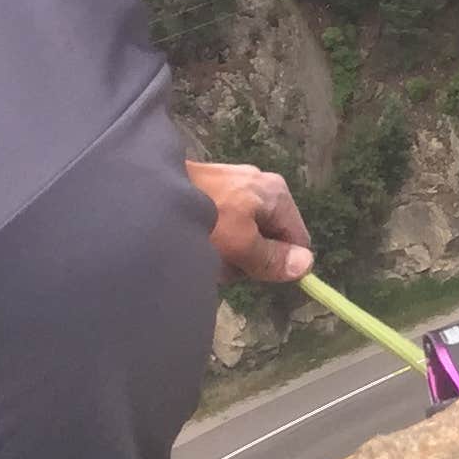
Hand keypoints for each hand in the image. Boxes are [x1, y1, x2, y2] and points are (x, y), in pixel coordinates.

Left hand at [186, 159, 315, 281]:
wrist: (151, 192)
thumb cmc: (204, 219)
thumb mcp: (242, 245)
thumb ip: (272, 259)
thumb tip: (307, 266)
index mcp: (276, 192)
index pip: (297, 238)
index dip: (280, 263)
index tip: (255, 274)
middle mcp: (261, 184)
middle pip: (269, 238)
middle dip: (248, 258)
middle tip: (224, 263)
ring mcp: (235, 185)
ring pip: (244, 235)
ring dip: (227, 253)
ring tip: (203, 253)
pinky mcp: (210, 190)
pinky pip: (223, 225)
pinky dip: (211, 239)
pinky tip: (192, 242)